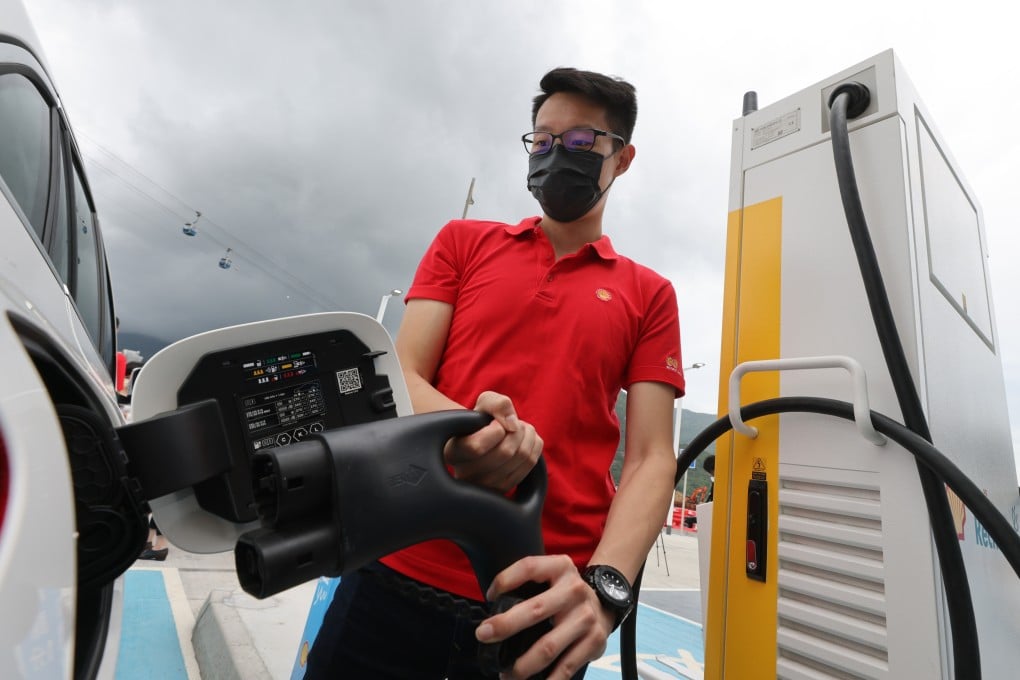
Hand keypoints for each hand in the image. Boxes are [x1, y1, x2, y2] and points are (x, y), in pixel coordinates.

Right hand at [445, 391, 542, 492]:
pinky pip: (532, 462)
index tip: (495, 423)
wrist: (486, 438)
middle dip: (517, 429)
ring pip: (522, 456)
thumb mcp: (484, 403)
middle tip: (511, 423)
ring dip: (527, 434)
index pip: (477, 446)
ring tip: (518, 428)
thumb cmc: (482, 420)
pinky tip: (524, 439)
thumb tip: (513, 425)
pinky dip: (534, 443)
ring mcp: (487, 486)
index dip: (495, 429)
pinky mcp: (506, 488)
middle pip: (506, 452)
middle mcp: (467, 475)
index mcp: (454, 453)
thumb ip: (496, 404)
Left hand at [475, 555, 614, 678]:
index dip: (505, 580)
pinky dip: (549, 679)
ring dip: (522, 665)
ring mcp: (585, 617)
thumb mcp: (552, 575)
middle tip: (483, 634)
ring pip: (548, 646)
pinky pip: (567, 666)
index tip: (489, 596)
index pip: (529, 567)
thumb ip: (529, 584)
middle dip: (505, 625)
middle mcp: (574, 590)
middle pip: (535, 610)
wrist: (606, 602)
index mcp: (560, 568)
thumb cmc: (566, 592)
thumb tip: (493, 606)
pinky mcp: (594, 641)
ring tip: (506, 674)